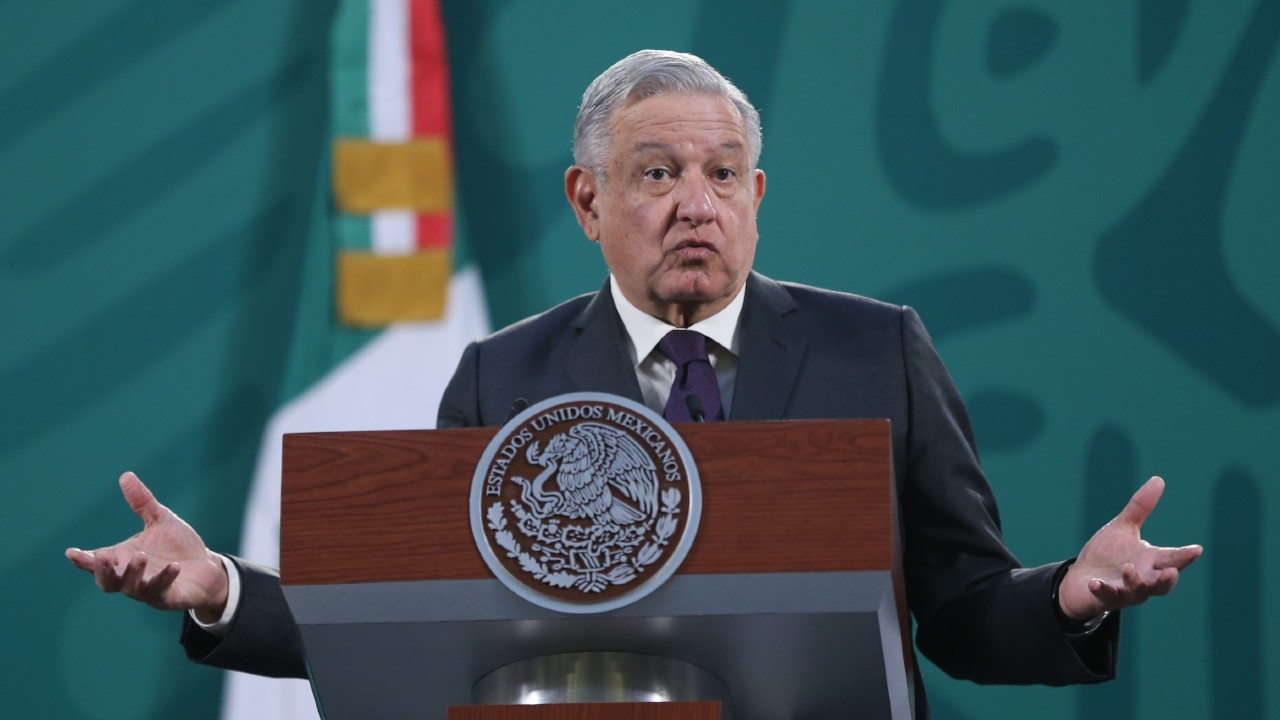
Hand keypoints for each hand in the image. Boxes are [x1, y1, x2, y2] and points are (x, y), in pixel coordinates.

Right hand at [66, 472, 228, 621]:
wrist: (206, 566)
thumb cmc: (178, 546)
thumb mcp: (160, 520)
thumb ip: (142, 502)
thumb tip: (126, 475)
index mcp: (123, 558)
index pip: (97, 562)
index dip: (82, 559)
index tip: (71, 552)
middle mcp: (130, 577)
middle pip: (106, 582)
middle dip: (102, 571)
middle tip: (102, 555)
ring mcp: (147, 590)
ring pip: (130, 588)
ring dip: (132, 573)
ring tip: (140, 557)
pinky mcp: (168, 597)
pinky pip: (161, 591)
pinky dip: (165, 578)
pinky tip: (174, 566)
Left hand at [1058, 476, 1202, 621]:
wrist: (1081, 578)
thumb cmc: (1108, 554)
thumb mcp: (1123, 528)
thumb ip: (1140, 508)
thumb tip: (1159, 479)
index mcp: (1151, 561)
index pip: (1173, 559)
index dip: (1185, 556)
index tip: (1196, 549)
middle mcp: (1143, 579)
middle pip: (1162, 584)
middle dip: (1167, 579)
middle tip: (1172, 572)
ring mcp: (1125, 591)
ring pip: (1137, 593)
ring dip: (1134, 582)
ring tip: (1128, 569)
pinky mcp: (1105, 597)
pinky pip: (1106, 596)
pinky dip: (1102, 589)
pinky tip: (1095, 582)